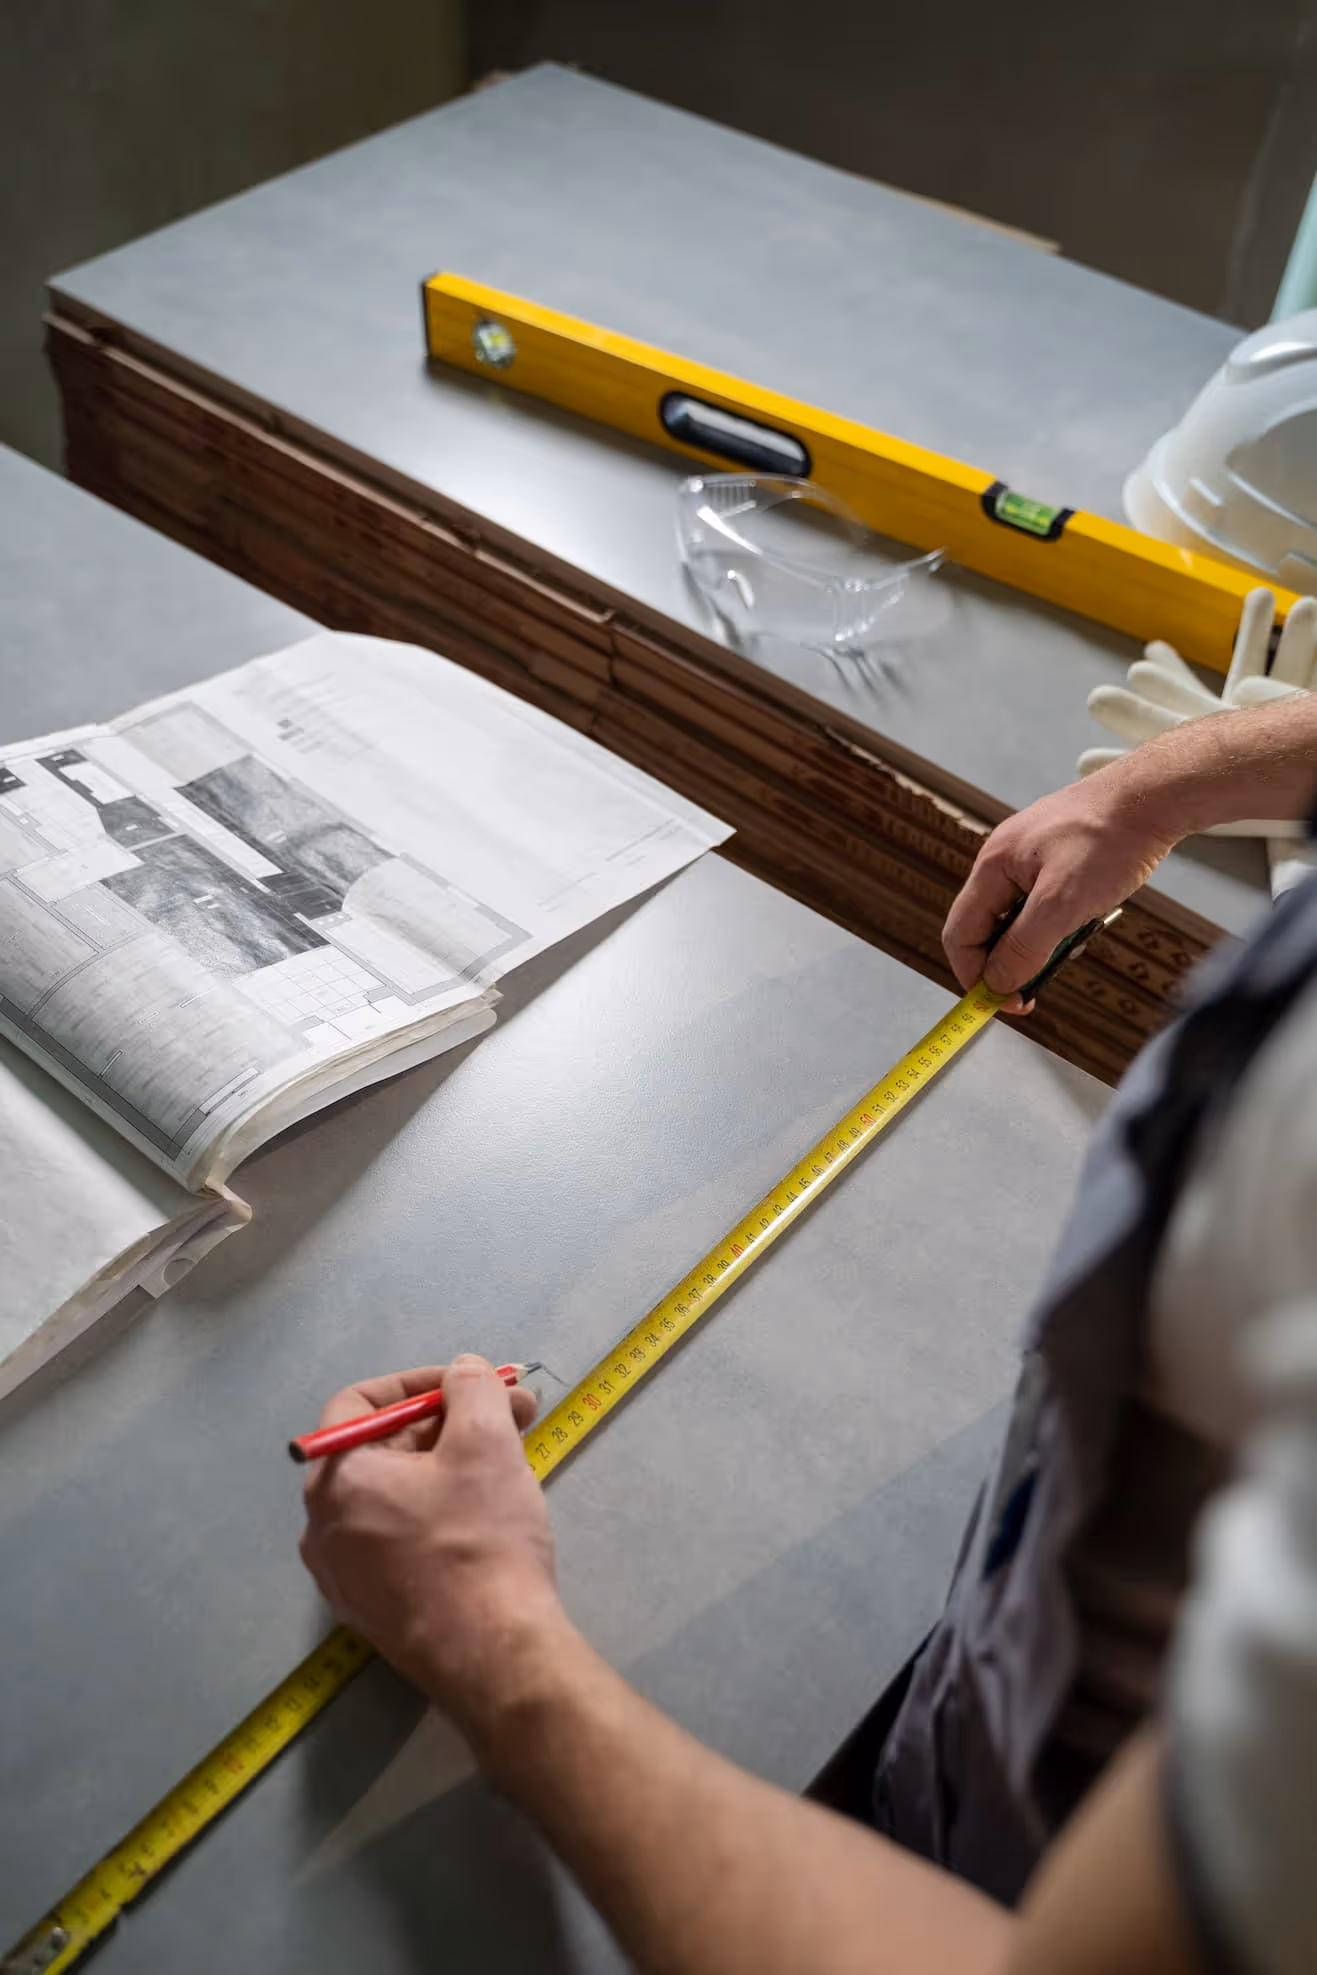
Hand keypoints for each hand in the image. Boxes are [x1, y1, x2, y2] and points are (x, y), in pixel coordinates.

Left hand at [299, 1355, 565, 1735]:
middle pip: (381, 1448)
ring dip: (449, 1465)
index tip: (471, 1383)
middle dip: (449, 1422)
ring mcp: (343, 1577)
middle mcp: (321, 1528)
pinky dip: (437, 1512)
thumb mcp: (485, 1442)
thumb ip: (471, 1388)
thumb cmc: (480, 1539)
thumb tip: (463, 1372)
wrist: (493, 1655)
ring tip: (510, 1460)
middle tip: (513, 1416)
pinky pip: (396, 1540)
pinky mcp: (371, 1612)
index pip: (359, 1402)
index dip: (419, 1381)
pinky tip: (488, 1514)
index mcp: (333, 1480)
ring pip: (394, 1496)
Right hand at [943, 768, 1175, 1004]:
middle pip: (988, 928)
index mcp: (992, 867)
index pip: (960, 933)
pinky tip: (1088, 920)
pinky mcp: (1059, 859)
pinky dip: (1061, 922)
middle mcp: (1004, 862)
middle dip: (1011, 961)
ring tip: (1076, 943)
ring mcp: (1032, 859)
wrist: (1153, 796)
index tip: (1002, 1005)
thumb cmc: (1109, 838)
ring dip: (1041, 942)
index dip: (974, 974)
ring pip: (1019, 918)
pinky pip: (1044, 903)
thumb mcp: (1062, 903)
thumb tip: (997, 983)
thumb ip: (1024, 947)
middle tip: (1039, 986)